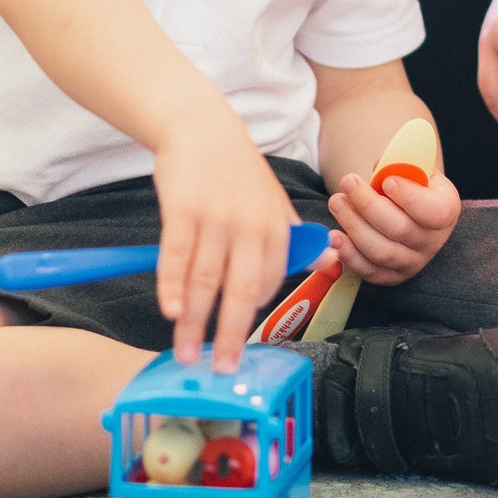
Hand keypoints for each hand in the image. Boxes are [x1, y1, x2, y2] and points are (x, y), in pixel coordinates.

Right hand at [153, 125, 294, 370]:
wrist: (201, 128)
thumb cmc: (238, 170)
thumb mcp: (274, 200)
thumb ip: (295, 237)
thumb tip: (329, 261)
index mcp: (275, 228)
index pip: (268, 284)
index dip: (251, 316)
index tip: (237, 342)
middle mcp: (249, 226)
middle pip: (240, 291)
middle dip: (231, 336)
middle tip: (222, 370)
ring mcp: (215, 218)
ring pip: (204, 281)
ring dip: (193, 323)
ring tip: (185, 353)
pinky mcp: (182, 210)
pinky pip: (176, 256)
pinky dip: (171, 286)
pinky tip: (169, 311)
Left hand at [327, 169, 461, 284]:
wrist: (405, 208)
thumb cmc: (410, 182)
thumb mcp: (413, 167)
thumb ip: (400, 164)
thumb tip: (380, 168)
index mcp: (447, 209)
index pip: (435, 211)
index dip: (410, 198)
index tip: (386, 181)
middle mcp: (433, 241)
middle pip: (400, 230)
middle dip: (368, 205)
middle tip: (347, 182)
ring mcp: (413, 262)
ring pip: (381, 252)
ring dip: (354, 226)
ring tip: (336, 202)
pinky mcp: (392, 276)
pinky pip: (369, 270)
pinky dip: (349, 255)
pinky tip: (335, 236)